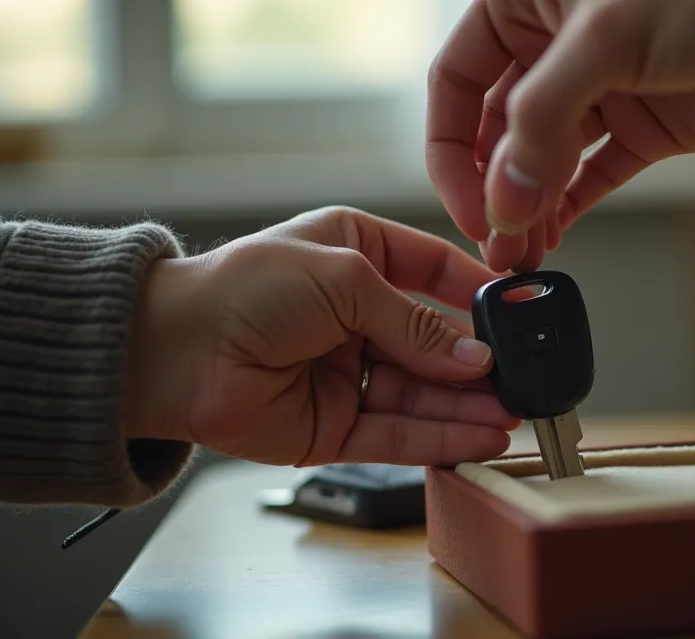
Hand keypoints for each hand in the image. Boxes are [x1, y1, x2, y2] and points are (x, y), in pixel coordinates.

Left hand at [124, 207, 517, 467]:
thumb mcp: (345, 278)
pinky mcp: (334, 428)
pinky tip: (481, 437)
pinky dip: (441, 438)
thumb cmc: (241, 289)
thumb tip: (474, 355)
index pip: (433, 270)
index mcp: (355, 256)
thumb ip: (414, 320)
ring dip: (469, 406)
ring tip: (515, 415)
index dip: (478, 291)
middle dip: (480, 361)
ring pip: (423, 394)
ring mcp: (346, 374)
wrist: (168, 351)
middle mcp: (354, 315)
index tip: (520, 309)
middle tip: (526, 376)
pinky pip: (398, 434)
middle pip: (435, 341)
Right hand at [426, 0, 694, 272]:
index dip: (450, 147)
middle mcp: (554, 43)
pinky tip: (553, 237)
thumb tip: (504, 200)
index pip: (457, 80)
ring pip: (543, 158)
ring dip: (528, 207)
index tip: (467, 204)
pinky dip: (570, 205)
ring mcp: (601, 86)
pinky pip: (591, 172)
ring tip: (521, 257)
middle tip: (496, 246)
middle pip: (495, 128)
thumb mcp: (604, 38)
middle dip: (492, 189)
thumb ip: (543, 120)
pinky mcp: (644, 123)